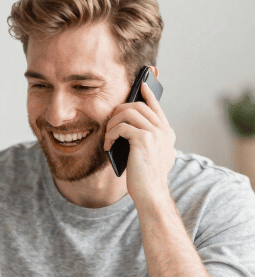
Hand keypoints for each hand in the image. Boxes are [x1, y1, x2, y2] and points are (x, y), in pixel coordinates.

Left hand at [103, 75, 174, 210]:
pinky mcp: (144, 139)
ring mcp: (156, 134)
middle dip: (119, 110)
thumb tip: (130, 121)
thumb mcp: (150, 153)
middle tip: (109, 122)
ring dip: (112, 124)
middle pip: (137, 106)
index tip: (142, 84)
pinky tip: (108, 146)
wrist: (150, 193)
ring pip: (128, 113)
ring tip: (108, 137)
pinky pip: (121, 127)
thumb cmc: (145, 175)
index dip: (148, 94)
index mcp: (167, 133)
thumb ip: (147, 136)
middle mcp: (164, 131)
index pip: (156, 107)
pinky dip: (111, 135)